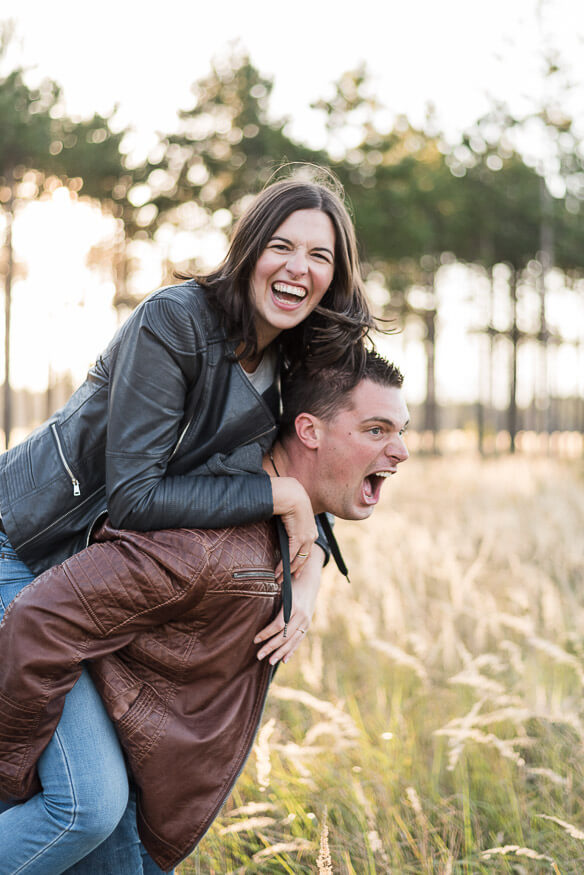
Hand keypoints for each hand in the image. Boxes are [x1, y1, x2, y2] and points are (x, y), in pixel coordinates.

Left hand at [254, 547, 324, 663]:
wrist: (310, 580)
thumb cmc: (290, 582)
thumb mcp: (282, 586)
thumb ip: (271, 594)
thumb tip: (253, 602)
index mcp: (293, 605)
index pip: (278, 624)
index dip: (266, 633)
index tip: (255, 640)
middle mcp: (301, 615)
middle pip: (284, 636)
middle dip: (271, 647)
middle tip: (258, 656)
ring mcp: (306, 621)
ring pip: (292, 641)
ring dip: (280, 652)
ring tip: (270, 662)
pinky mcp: (307, 625)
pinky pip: (299, 640)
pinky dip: (291, 651)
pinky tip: (284, 660)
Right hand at [270, 477, 317, 580]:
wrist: (292, 495)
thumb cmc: (290, 501)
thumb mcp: (293, 514)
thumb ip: (290, 523)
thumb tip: (283, 524)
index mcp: (311, 530)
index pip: (307, 550)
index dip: (301, 561)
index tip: (296, 570)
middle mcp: (311, 536)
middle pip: (304, 558)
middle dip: (295, 570)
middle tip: (288, 579)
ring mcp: (306, 539)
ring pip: (297, 560)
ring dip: (287, 571)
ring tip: (279, 579)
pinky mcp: (299, 539)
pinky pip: (290, 557)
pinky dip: (283, 566)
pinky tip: (277, 572)